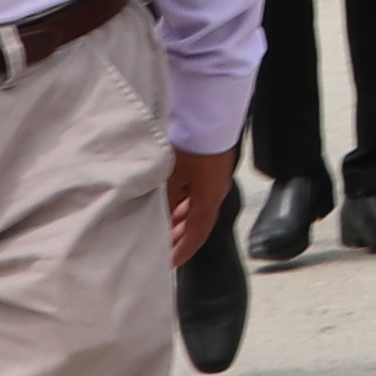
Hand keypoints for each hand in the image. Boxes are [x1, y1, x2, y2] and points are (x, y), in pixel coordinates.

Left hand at [166, 143, 236, 266]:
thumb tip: (160, 223)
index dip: (183, 251)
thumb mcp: (172, 178)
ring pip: (195, 206)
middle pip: (197, 222)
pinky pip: (195, 191)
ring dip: (180, 219)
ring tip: (162, 226)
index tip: (171, 263)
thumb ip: (166, 204)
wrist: (209, 112)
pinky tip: (168, 200)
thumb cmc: (193, 143)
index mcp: (209, 200)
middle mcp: (214, 191)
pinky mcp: (208, 164)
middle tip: (162, 248)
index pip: (197, 235)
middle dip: (180, 237)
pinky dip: (182, 201)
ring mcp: (213, 177)